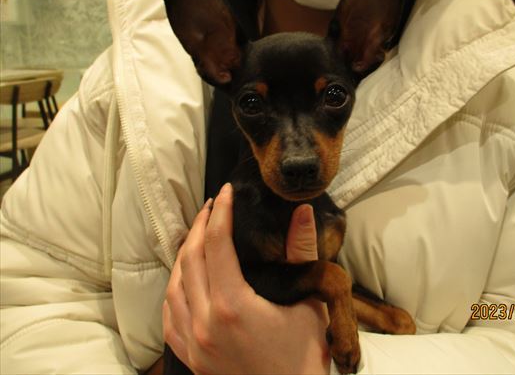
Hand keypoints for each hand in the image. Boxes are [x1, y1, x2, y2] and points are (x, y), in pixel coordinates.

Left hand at [163, 183, 330, 374]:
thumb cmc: (305, 356)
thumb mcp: (310, 303)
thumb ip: (302, 254)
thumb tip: (302, 212)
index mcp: (233, 306)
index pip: (216, 244)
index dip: (220, 213)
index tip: (226, 193)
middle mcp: (204, 322)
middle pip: (190, 259)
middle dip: (200, 226)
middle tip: (213, 206)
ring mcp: (192, 342)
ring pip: (174, 285)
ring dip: (184, 254)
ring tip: (199, 235)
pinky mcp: (190, 357)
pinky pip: (169, 314)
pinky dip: (175, 288)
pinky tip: (185, 278)